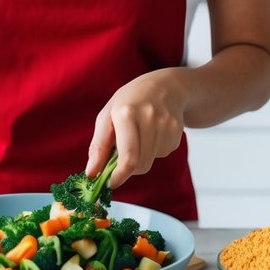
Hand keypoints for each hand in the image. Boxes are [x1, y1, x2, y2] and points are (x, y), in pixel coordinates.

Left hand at [85, 68, 189, 188]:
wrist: (166, 86)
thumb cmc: (131, 101)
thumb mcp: (108, 115)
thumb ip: (99, 145)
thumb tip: (91, 173)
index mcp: (127, 113)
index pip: (127, 158)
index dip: (118, 177)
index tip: (109, 184)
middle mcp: (149, 118)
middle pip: (139, 165)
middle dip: (127, 168)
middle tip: (120, 156)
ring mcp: (166, 124)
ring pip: (150, 162)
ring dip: (141, 157)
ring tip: (139, 135)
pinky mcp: (177, 131)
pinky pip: (162, 154)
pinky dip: (154, 150)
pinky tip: (153, 132)